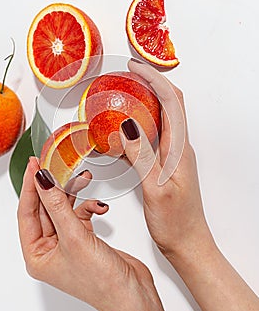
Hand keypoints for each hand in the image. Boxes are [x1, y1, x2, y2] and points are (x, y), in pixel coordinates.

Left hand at [17, 158, 177, 310]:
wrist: (133, 295)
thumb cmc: (101, 281)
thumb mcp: (74, 237)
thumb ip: (57, 205)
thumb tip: (42, 180)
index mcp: (37, 255)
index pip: (27, 213)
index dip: (30, 187)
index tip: (34, 164)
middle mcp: (49, 250)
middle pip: (45, 209)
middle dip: (54, 187)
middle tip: (56, 163)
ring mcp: (67, 244)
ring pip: (64, 209)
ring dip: (73, 195)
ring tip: (83, 178)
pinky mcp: (84, 240)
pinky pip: (80, 216)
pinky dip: (89, 208)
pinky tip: (99, 207)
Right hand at [121, 60, 258, 310]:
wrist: (187, 243)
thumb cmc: (176, 221)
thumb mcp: (155, 188)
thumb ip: (142, 155)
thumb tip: (127, 124)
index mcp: (180, 149)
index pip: (172, 101)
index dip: (154, 79)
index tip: (135, 67)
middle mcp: (179, 148)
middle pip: (169, 103)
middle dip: (150, 83)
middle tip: (127, 75)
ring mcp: (172, 155)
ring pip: (160, 118)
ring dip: (145, 101)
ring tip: (123, 94)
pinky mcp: (164, 165)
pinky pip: (152, 136)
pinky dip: (138, 125)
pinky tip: (122, 129)